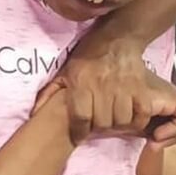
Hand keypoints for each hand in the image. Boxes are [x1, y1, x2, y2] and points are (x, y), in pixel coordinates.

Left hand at [34, 35, 175, 146]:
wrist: (117, 38)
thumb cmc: (87, 56)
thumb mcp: (64, 71)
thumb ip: (49, 93)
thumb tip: (35, 113)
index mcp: (81, 83)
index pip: (81, 118)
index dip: (79, 132)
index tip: (80, 135)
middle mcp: (102, 86)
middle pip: (102, 123)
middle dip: (98, 128)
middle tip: (97, 124)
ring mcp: (123, 87)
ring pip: (121, 120)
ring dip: (116, 125)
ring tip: (112, 120)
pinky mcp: (140, 87)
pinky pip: (141, 114)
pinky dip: (136, 120)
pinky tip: (129, 117)